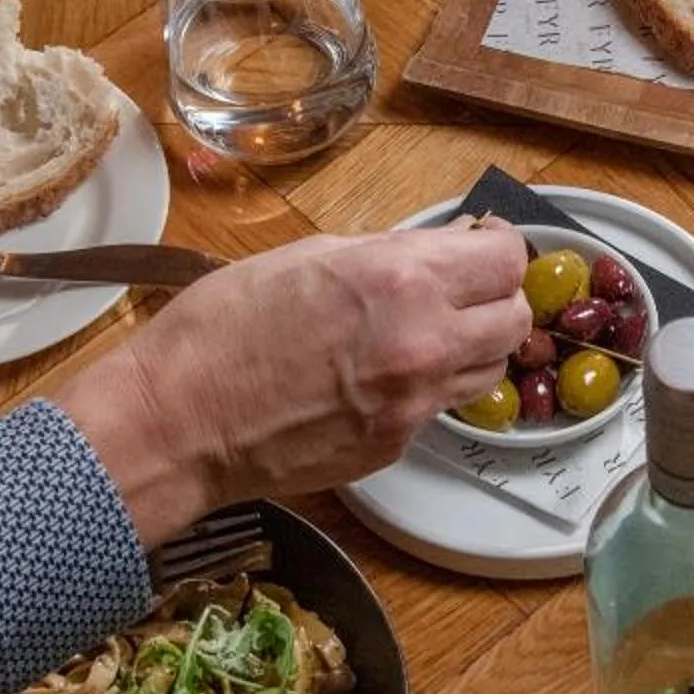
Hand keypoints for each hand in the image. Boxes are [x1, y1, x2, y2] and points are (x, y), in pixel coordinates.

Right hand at [56, 224, 532, 548]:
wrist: (179, 422)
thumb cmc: (220, 329)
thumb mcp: (308, 256)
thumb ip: (388, 253)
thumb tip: (444, 249)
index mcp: (401, 280)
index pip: (506, 261)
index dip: (499, 250)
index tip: (482, 247)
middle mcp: (424, 343)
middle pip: (514, 319)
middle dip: (495, 299)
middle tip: (462, 291)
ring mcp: (413, 404)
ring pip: (489, 370)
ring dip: (471, 347)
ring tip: (427, 334)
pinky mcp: (396, 446)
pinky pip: (438, 408)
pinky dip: (424, 389)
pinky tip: (380, 377)